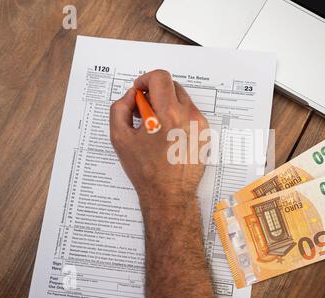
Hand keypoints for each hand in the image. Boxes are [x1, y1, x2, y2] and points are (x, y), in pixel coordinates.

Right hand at [109, 70, 208, 210]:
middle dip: (155, 92)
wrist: (169, 194)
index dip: (145, 80)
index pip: (160, 77)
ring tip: (156, 127)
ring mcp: (199, 124)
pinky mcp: (204, 133)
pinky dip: (177, 117)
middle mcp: (187, 116)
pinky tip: (168, 135)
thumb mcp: (120, 138)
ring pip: (181, 99)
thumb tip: (131, 96)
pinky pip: (189, 113)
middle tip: (144, 111)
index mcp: (167, 114)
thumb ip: (120, 108)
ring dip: (167, 105)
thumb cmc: (146, 171)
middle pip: (172, 85)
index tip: (139, 91)